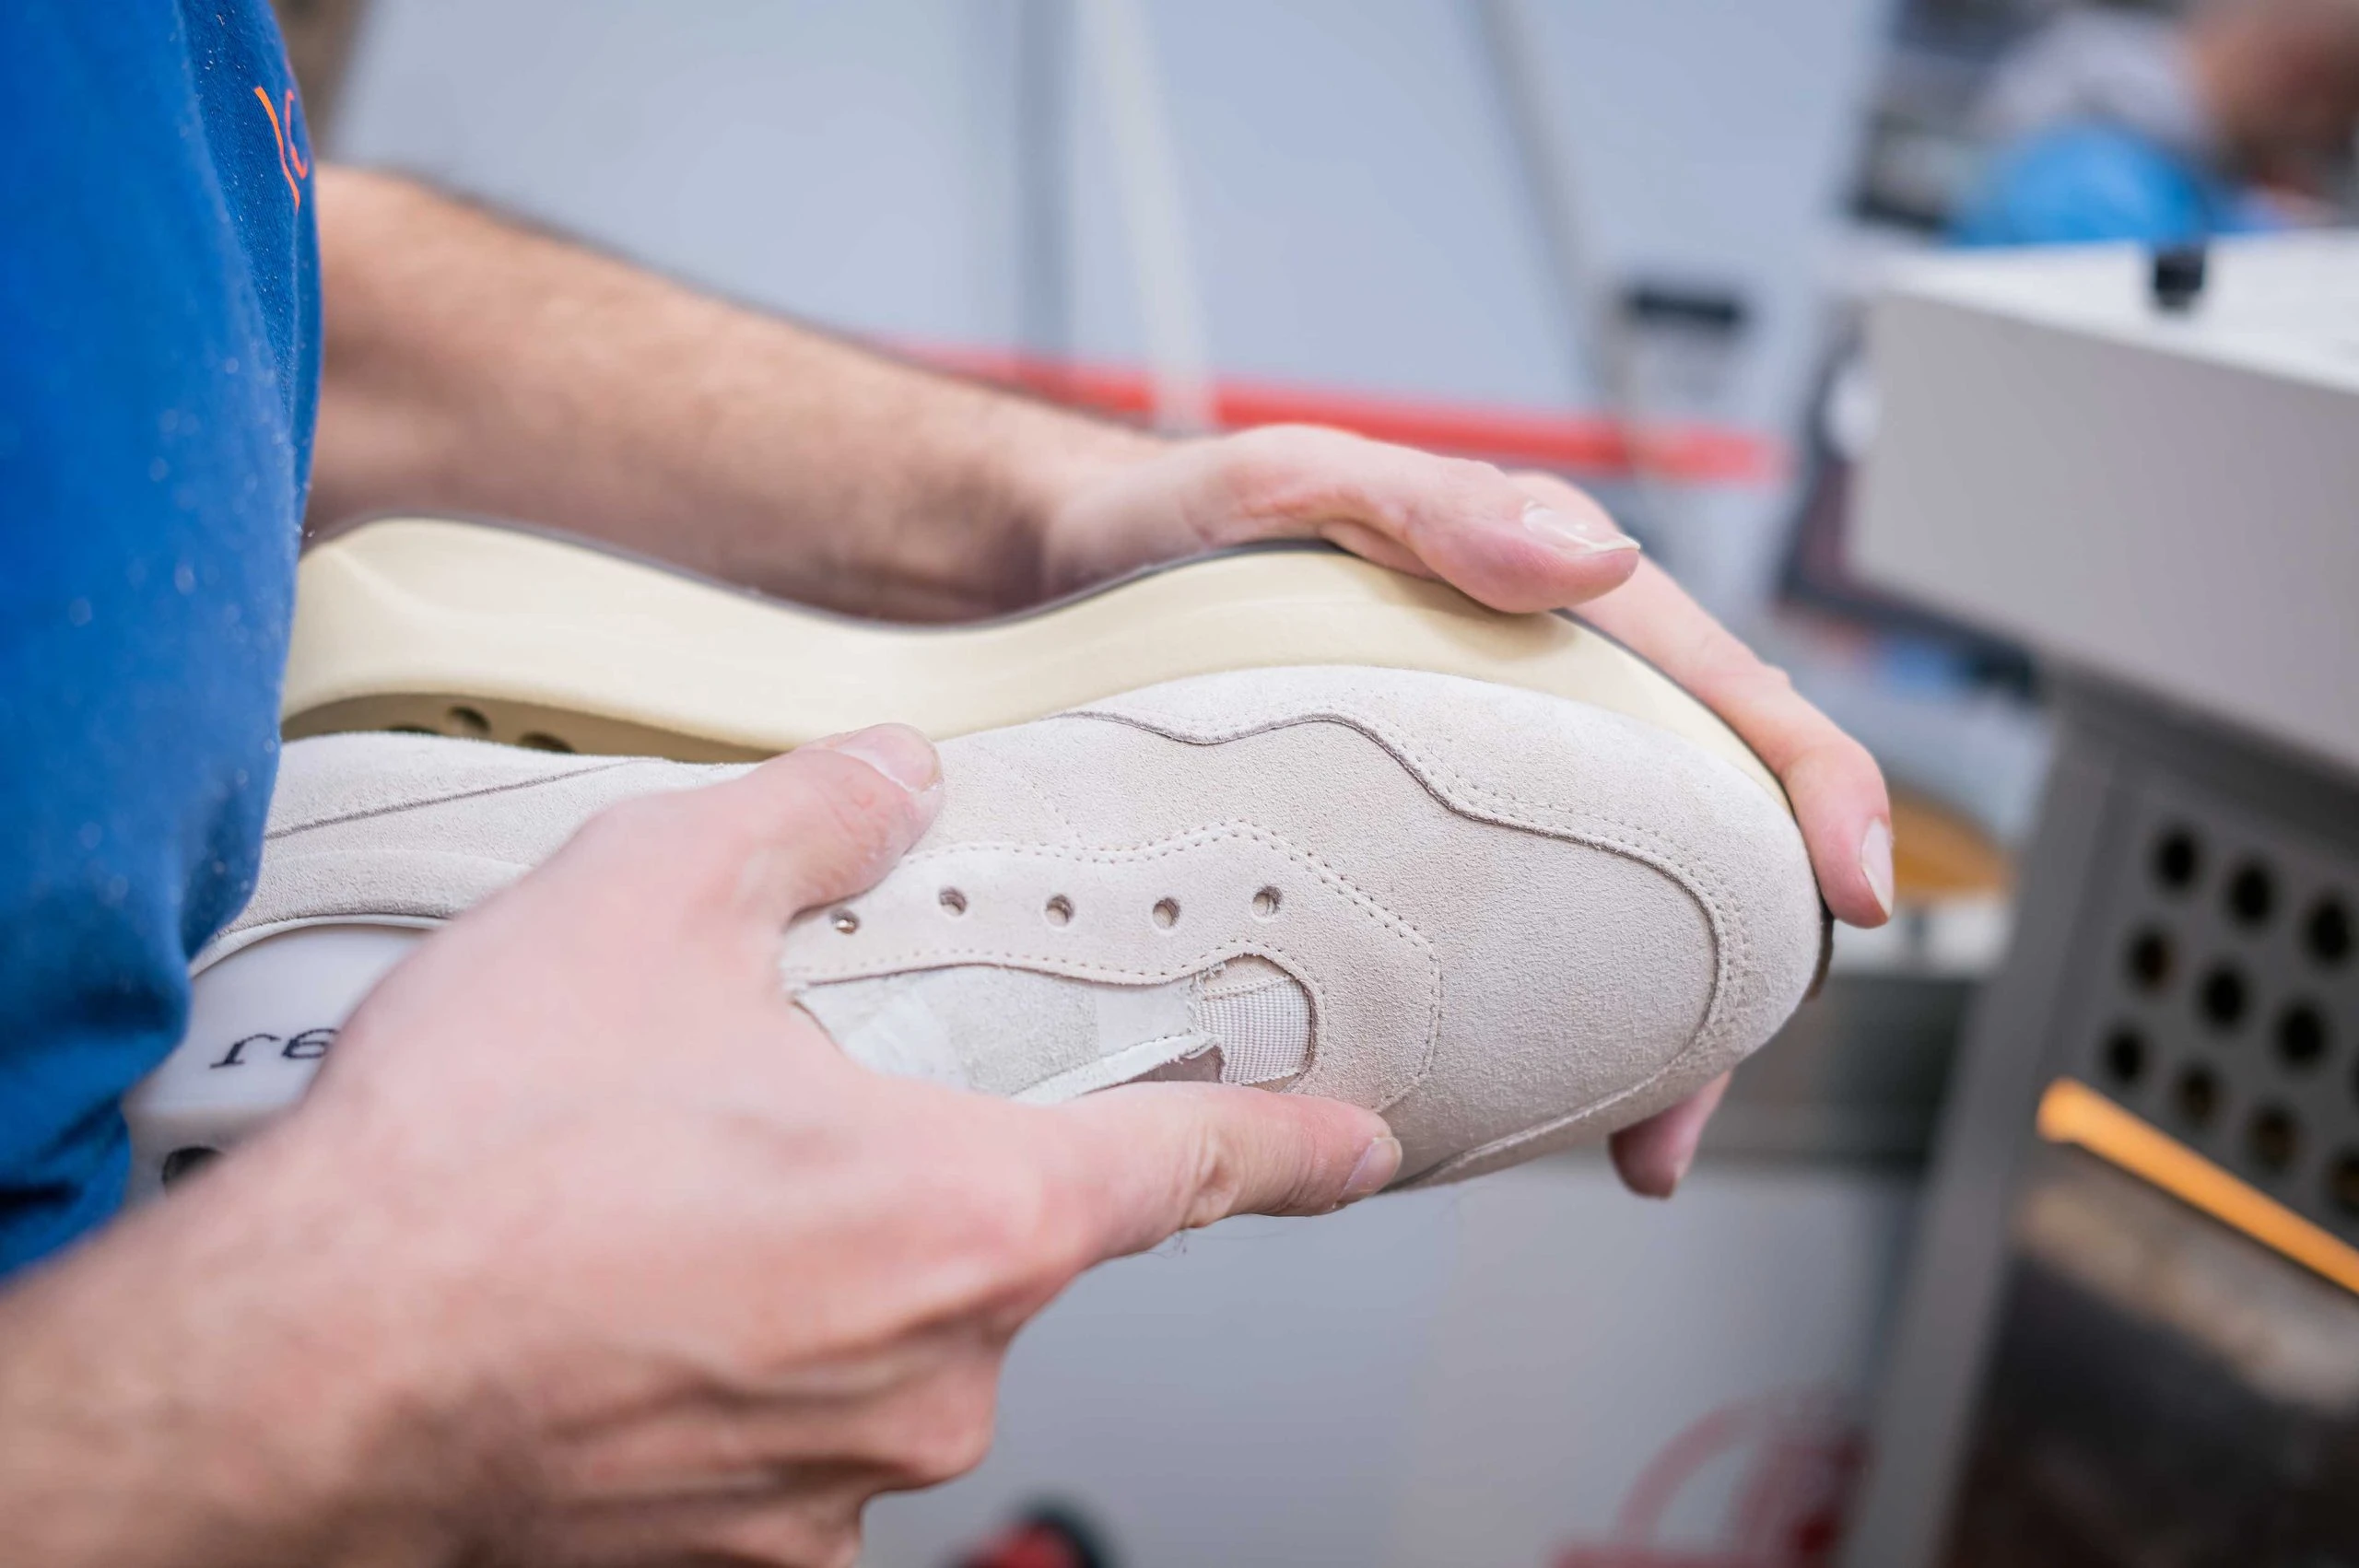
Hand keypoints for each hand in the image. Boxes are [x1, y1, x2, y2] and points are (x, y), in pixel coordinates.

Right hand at [0, 726, 1397, 1567]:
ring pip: (879, 1342)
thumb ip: (811, 823)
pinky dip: (736, 1368)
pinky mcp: (729, 1557)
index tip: (1352, 1147)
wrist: (293, 1379)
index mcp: (967, 1216)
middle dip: (919, 1173)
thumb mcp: (651, 902)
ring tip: (662, 1210)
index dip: (1285, 1149)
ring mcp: (830, 1489)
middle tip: (778, 1120)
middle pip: (998, 1243)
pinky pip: (783, 1437)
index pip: (1187, 1170)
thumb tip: (890, 781)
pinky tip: (627, 1306)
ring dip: (812, 1273)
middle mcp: (930, 1373)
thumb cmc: (478, 1164)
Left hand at [1043, 428, 1892, 1195]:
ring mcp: (1475, 778)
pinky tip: (1510, 1097)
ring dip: (1647, 1034)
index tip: (1854, 894)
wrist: (1054, 581)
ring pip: (1612, 907)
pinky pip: (1503, 933)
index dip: (1820, 787)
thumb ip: (1436, 510)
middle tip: (1693, 1108)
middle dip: (1742, 975)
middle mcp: (1535, 696)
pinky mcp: (1404, 842)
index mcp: (1547, 603)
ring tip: (1634, 1148)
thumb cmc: (1171, 520)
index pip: (1731, 694)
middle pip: (1699, 835)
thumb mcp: (1296, 485)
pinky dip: (1528, 1023)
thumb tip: (1596, 564)